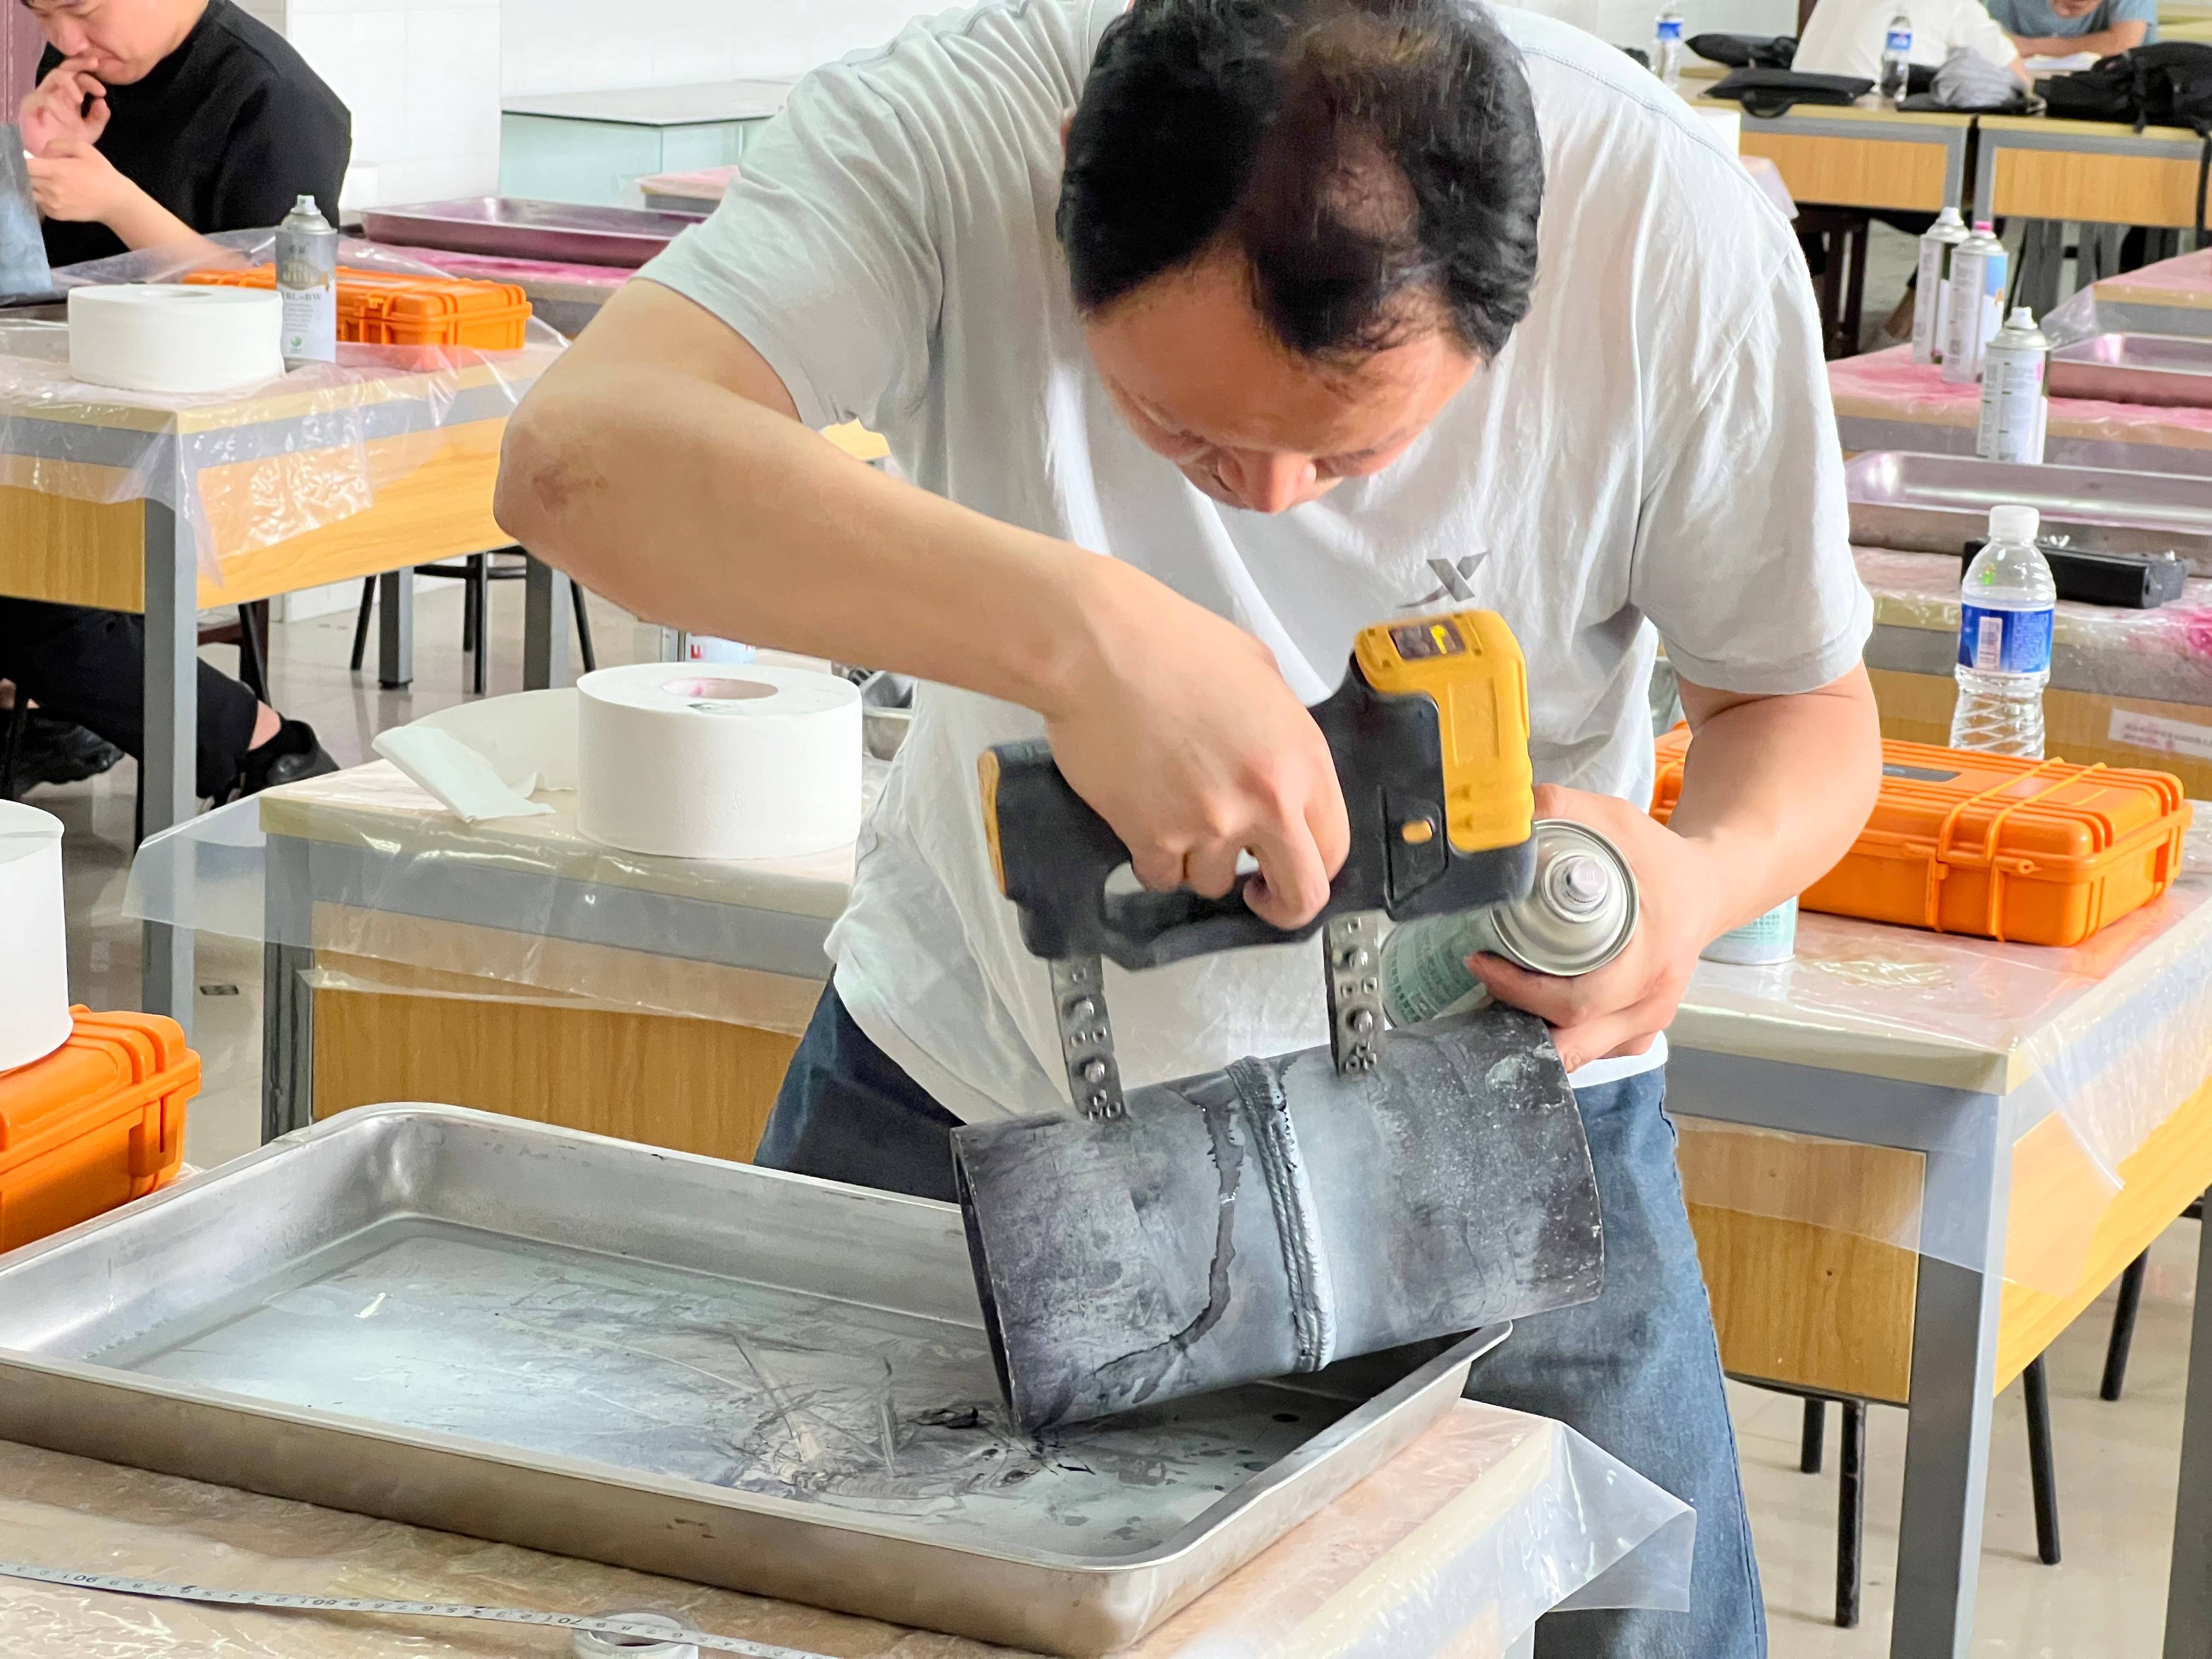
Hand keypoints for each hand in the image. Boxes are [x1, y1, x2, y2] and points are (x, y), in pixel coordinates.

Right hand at [21, 56, 106, 157]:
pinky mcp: (30, 106)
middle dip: (80, 64)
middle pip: (65, 68)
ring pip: (54, 77)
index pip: (79, 76)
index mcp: (70, 95)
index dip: (91, 77)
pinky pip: (43, 98)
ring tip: (80, 101)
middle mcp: (56, 91)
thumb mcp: (91, 130)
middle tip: (94, 65)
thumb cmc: (69, 142)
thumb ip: (100, 117)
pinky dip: (56, 106)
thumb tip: (102, 100)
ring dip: (70, 86)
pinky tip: (66, 118)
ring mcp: (42, 96)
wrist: (52, 158)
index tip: (104, 91)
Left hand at [26, 135, 132, 224]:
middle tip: (44, 171)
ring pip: (30, 191)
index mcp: (57, 170)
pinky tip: (56, 194)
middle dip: (32, 173)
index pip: (25, 165)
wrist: (116, 202)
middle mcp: (51, 188)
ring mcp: (52, 203)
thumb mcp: (85, 149)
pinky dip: (42, 197)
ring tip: (49, 183)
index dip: (25, 161)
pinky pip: (39, 203)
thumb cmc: (101, 173)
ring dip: (35, 185)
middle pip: (26, 178)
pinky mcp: (55, 214)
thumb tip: (43, 153)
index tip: (32, 160)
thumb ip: (59, 144)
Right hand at [1040, 558, 1349, 929]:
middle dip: (1280, 903)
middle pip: (1299, 894)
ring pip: (1214, 882)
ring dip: (1199, 861)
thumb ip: (1282, 737)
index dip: (1315, 861)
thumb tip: (1281, 776)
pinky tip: (1143, 820)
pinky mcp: (1151, 836)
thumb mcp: (1261, 676)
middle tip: (1259, 894)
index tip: (1293, 862)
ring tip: (1176, 814)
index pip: (1335, 847)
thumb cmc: (1174, 644)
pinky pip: (1162, 876)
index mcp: (1302, 760)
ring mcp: (1208, 824)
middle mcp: (1264, 802)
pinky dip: (1154, 860)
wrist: (1098, 648)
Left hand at [1467, 783, 1721, 1074]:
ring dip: (1530, 1032)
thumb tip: (1506, 812)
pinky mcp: (1637, 1033)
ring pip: (1577, 1054)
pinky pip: (1588, 1050)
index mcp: (1650, 962)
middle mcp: (1651, 1004)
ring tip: (1495, 992)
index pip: (1576, 1002)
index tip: (1480, 961)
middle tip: (1480, 983)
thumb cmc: (1660, 860)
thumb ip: (1561, 808)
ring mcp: (1647, 1025)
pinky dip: (1553, 1035)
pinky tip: (1525, 1005)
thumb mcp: (1616, 821)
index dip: (1520, 990)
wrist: (1708, 888)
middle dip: (1515, 1024)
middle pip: (1571, 1045)